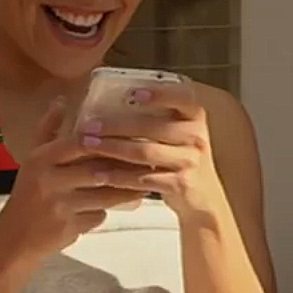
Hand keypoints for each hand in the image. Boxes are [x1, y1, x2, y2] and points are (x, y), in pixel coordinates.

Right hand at [0, 98, 149, 261]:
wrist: (14, 239)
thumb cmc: (28, 194)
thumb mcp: (33, 159)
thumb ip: (48, 129)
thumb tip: (61, 100)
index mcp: (42, 158)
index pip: (81, 142)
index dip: (108, 138)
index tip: (132, 134)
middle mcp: (49, 179)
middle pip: (97, 169)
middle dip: (125, 166)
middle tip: (150, 160)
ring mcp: (59, 205)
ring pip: (104, 195)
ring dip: (126, 190)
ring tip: (145, 183)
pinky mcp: (68, 227)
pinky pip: (98, 215)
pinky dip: (107, 211)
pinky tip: (119, 208)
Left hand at [77, 83, 228, 223]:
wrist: (204, 198)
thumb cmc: (182, 159)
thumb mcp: (179, 134)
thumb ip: (156, 118)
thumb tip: (109, 102)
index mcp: (195, 117)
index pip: (183, 97)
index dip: (160, 94)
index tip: (133, 94)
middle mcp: (196, 136)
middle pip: (153, 126)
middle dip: (116, 125)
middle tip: (88, 125)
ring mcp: (190, 161)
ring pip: (145, 152)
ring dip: (112, 148)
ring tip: (88, 144)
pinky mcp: (180, 184)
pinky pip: (144, 178)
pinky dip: (119, 176)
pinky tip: (99, 174)